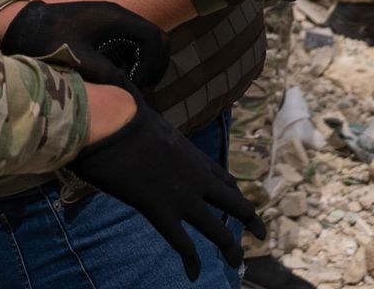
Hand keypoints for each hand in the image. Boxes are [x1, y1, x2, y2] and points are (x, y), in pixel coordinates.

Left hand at [1, 0, 168, 94]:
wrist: (19, 21)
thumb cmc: (46, 38)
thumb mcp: (76, 59)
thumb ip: (104, 74)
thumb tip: (128, 92)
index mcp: (115, 17)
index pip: (153, 38)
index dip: (152, 64)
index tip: (135, 84)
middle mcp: (117, 15)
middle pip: (155, 39)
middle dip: (153, 65)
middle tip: (138, 88)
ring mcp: (110, 19)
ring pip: (143, 41)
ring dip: (142, 63)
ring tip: (128, 86)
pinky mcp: (101, 26)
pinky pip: (128, 43)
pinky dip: (130, 59)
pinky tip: (114, 77)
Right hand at [72, 87, 262, 278]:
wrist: (113, 122)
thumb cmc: (122, 113)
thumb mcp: (146, 116)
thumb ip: (148, 121)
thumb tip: (130, 101)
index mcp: (193, 152)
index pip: (222, 176)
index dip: (233, 191)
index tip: (240, 199)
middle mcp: (196, 176)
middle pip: (233, 202)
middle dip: (249, 219)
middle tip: (260, 233)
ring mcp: (183, 196)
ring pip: (217, 228)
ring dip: (229, 247)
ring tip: (236, 262)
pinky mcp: (162, 212)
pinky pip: (182, 243)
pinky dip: (190, 260)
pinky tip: (194, 274)